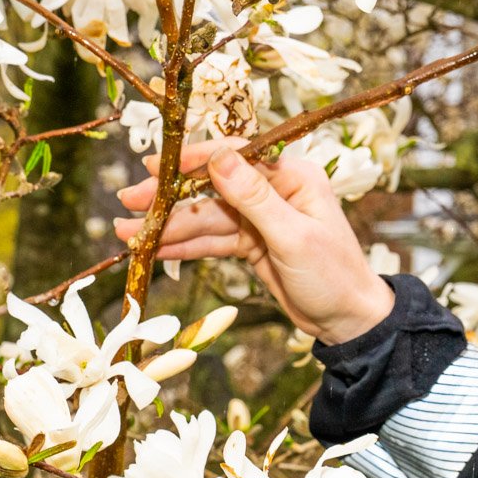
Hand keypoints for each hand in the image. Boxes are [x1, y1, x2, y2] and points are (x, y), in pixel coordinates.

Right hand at [113, 137, 394, 344]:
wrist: (349, 321)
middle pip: (213, 187)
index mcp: (294, 177)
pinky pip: (212, 240)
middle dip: (170, 197)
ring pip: (207, 217)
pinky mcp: (252, 244)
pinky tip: (152, 248)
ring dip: (168, 225)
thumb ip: (255, 199)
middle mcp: (275, 191)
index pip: (238, 156)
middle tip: (129, 201)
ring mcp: (261, 218)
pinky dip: (184, 245)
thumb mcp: (294, 238)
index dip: (195, 159)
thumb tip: (219, 158)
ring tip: (127, 234)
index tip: (157, 164)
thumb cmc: (335, 277)